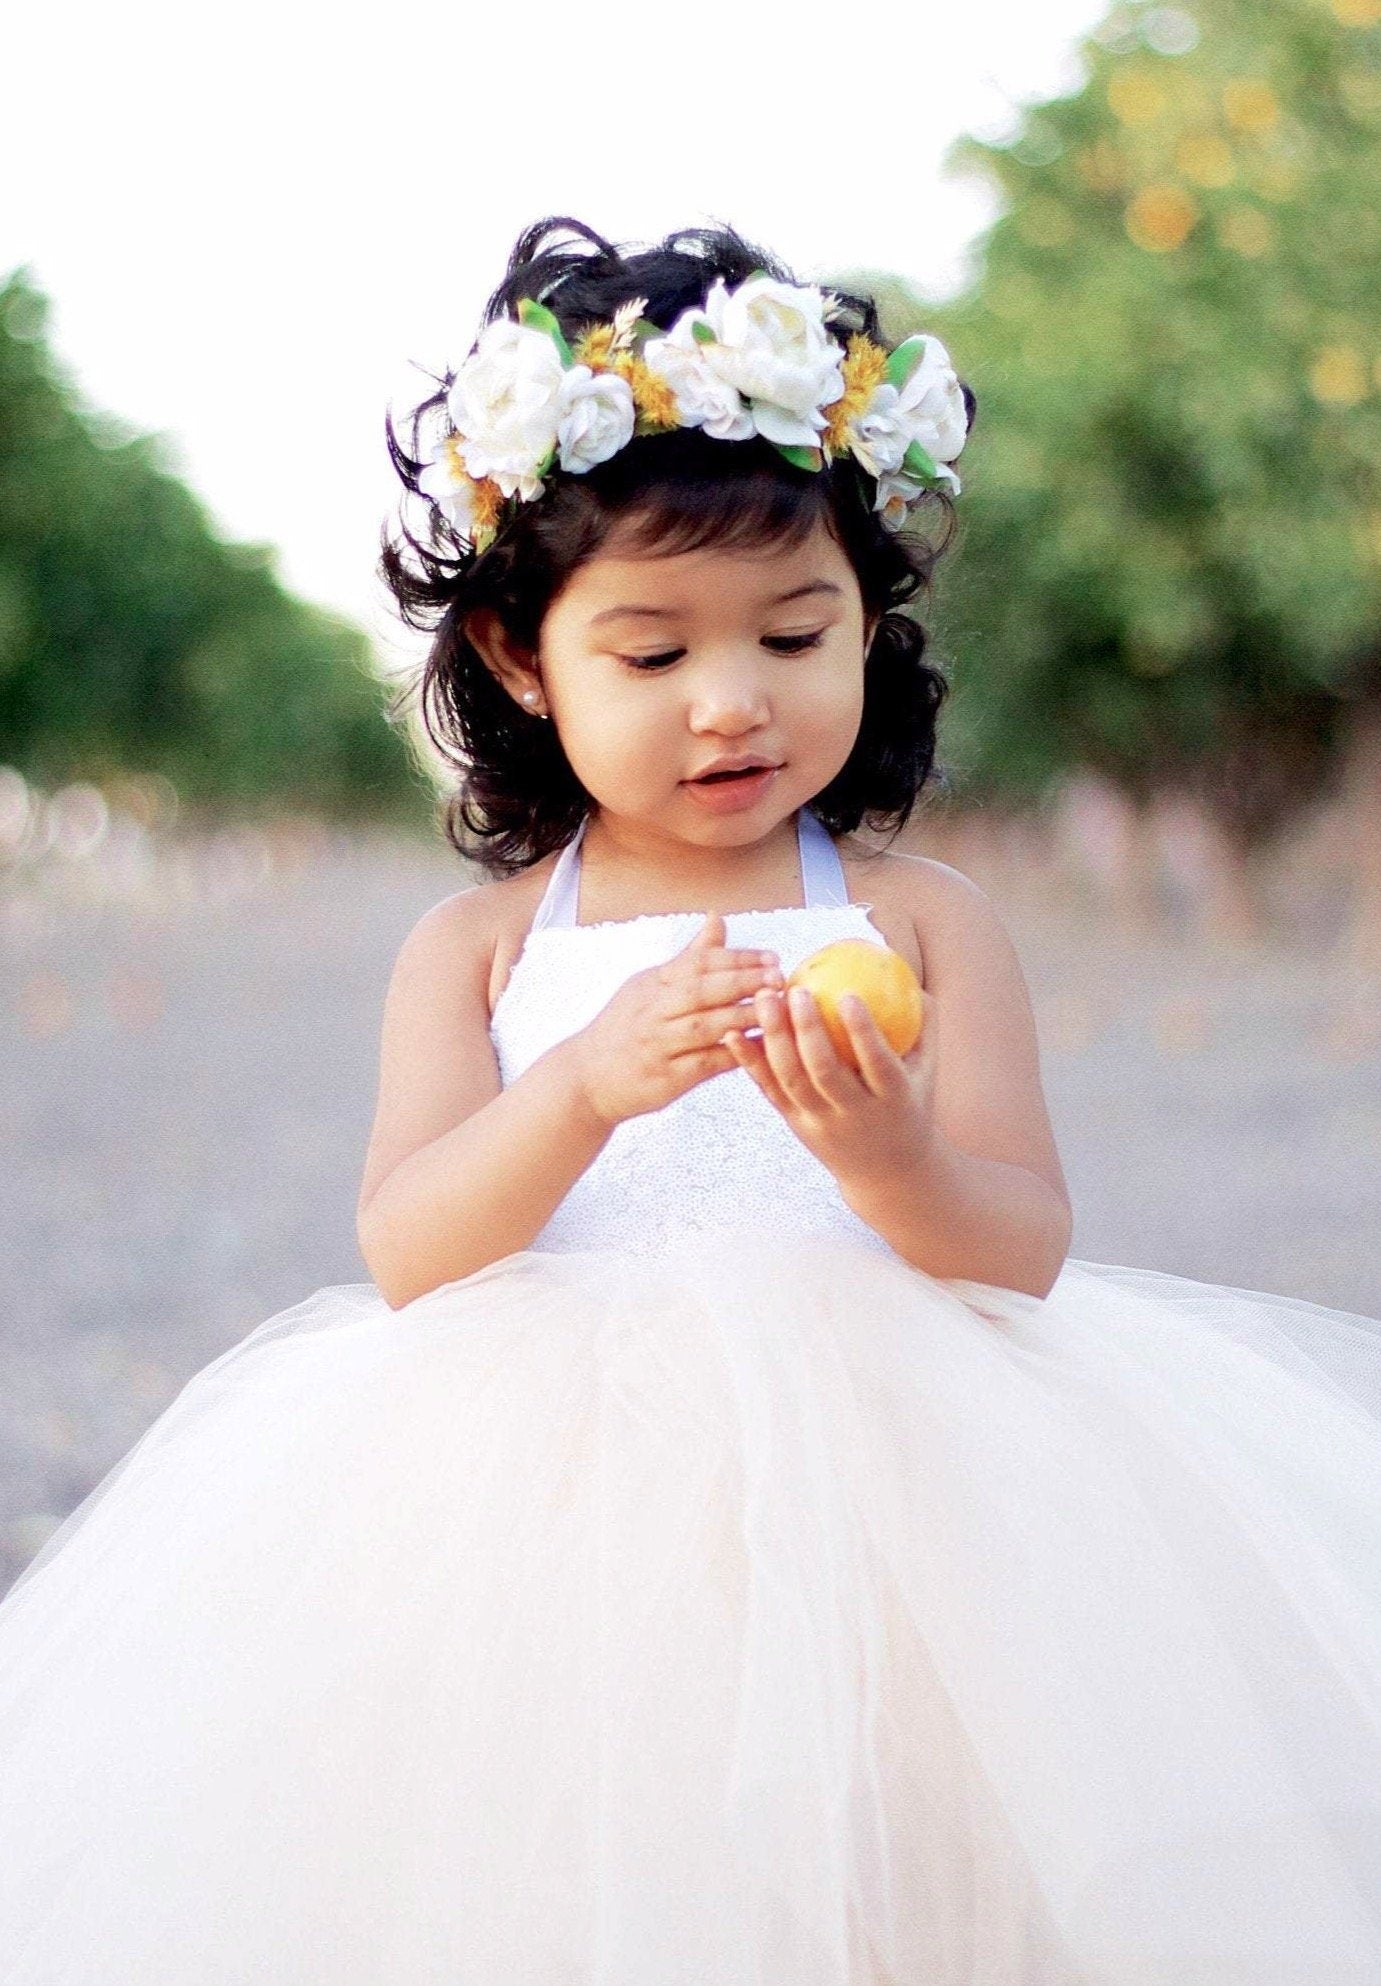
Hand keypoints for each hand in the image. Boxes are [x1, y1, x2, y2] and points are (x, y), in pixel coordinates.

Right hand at [568, 914, 784, 1129]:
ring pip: (706, 1026)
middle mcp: (653, 1011)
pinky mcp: (666, 1077)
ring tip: (777, 1008)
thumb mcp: (649, 986)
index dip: (737, 958)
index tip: (771, 957)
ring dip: (744, 1015)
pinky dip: (734, 1054)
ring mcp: (658, 1045)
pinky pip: (705, 1063)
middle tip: (779, 977)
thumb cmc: (625, 1029)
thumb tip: (718, 918)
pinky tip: (761, 1048)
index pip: (697, 963)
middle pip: (703, 990)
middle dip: (744, 981)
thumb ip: (690, 957)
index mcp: (652, 984)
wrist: (586, 1079)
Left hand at [723, 978, 939, 1196]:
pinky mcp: (796, 1125)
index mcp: (894, 1101)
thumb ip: (923, 1029)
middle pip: (826, 1072)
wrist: (887, 1174)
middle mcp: (855, 1115)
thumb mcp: (926, 1075)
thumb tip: (913, 981)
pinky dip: (750, 1062)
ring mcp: (821, 1123)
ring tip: (766, 998)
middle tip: (797, 990)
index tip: (848, 994)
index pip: (878, 1064)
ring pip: (792, 1080)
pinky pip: (770, 1091)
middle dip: (809, 1031)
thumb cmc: (908, 1107)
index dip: (863, 1033)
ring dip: (775, 1038)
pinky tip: (733, 1033)